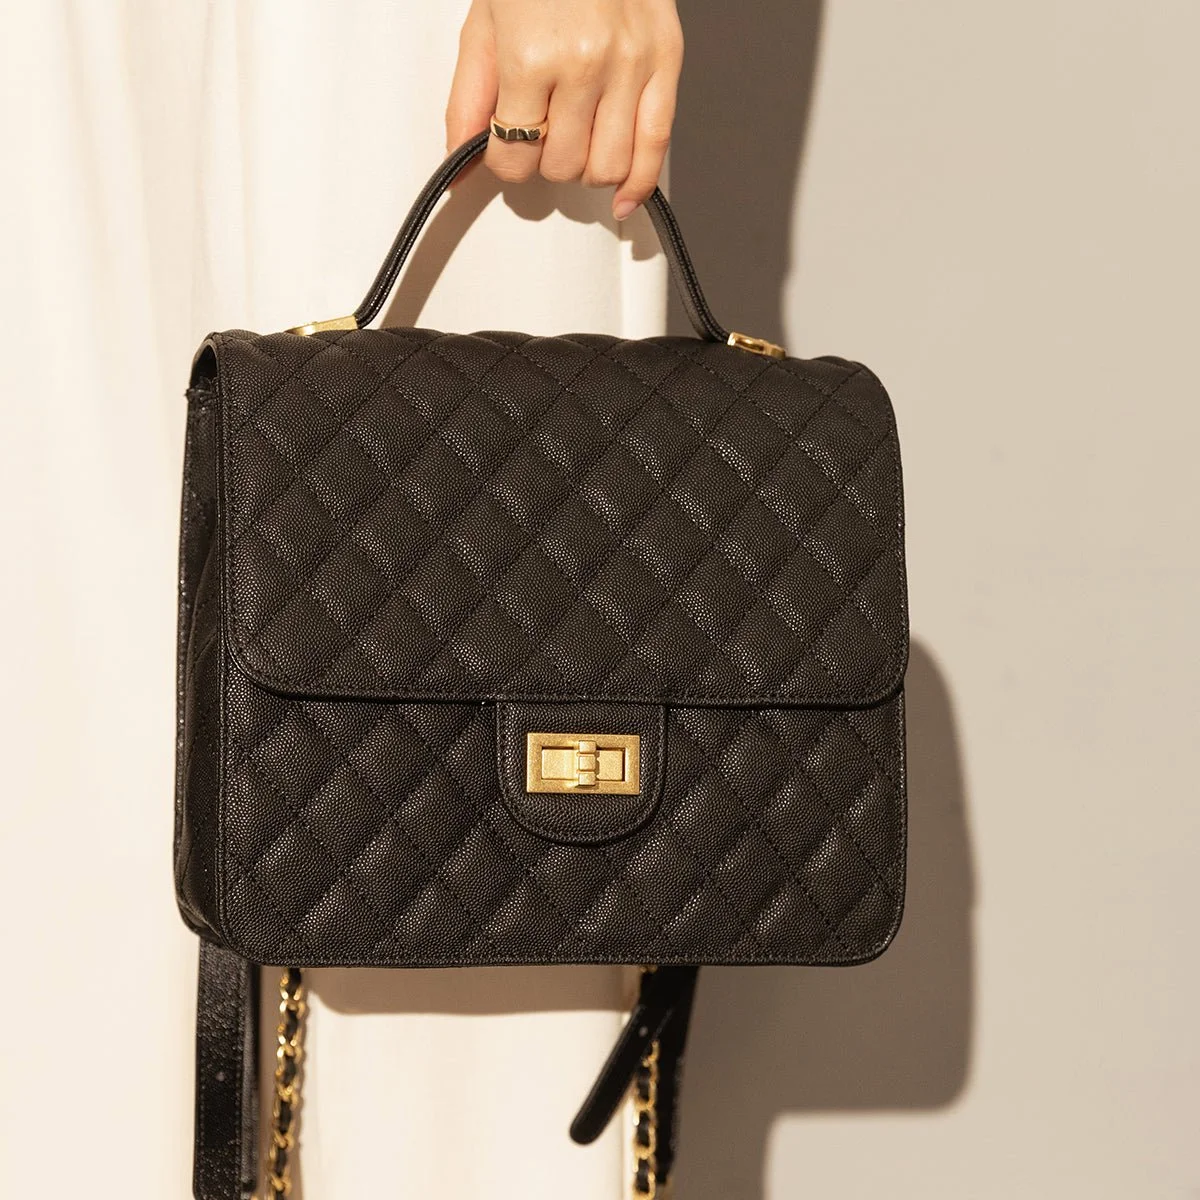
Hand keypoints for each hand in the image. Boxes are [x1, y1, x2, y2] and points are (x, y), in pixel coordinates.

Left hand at [446, 0, 682, 219]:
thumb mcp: (485, 26)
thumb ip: (469, 99)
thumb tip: (459, 163)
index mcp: (533, 55)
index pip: (514, 156)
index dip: (505, 160)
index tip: (506, 145)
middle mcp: (586, 65)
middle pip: (561, 167)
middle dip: (545, 160)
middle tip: (542, 130)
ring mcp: (630, 66)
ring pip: (605, 167)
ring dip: (585, 167)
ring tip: (577, 139)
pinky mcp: (665, 63)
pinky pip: (656, 148)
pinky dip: (639, 184)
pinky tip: (623, 197)